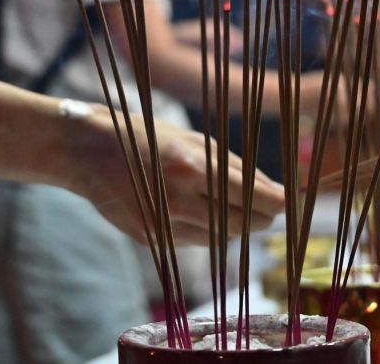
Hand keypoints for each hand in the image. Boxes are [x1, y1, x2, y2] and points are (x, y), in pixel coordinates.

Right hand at [67, 104, 284, 244]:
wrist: (90, 150)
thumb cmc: (151, 138)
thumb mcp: (197, 141)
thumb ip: (237, 167)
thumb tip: (276, 193)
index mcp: (194, 166)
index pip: (252, 197)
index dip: (276, 204)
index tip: (288, 203)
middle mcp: (179, 198)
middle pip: (240, 223)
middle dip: (258, 218)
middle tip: (265, 210)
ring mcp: (162, 223)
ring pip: (219, 238)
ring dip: (231, 225)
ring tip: (221, 203)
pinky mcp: (148, 239)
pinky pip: (192, 242)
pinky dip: (202, 230)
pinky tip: (192, 211)